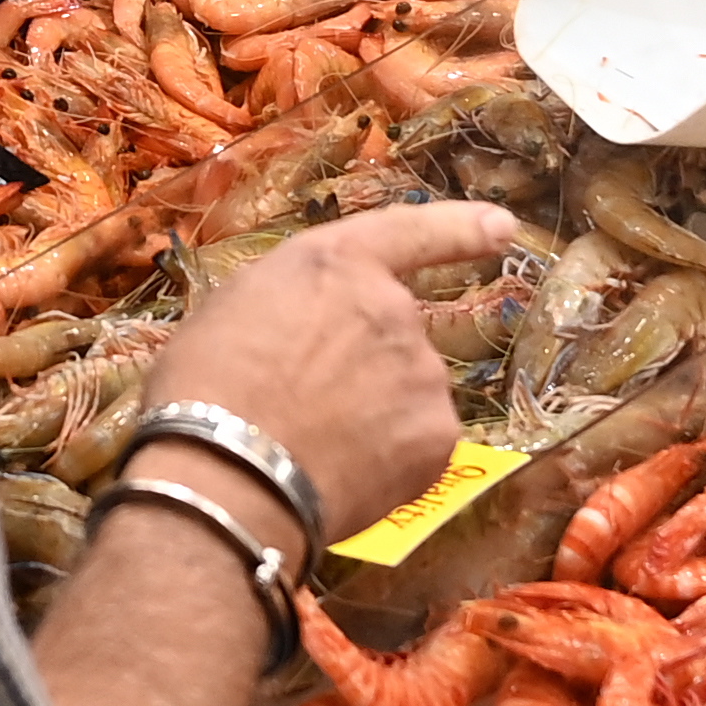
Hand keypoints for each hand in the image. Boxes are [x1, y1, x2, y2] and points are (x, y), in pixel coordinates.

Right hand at [148, 198, 513, 542]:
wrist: (228, 473)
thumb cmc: (204, 388)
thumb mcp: (232, 311)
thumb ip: (292, 304)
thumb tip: (305, 328)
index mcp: (337, 264)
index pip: (411, 232)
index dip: (459, 228)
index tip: (501, 228)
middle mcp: (393, 308)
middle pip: (395, 332)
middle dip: (364, 365)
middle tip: (307, 406)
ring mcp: (423, 372)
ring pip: (407, 393)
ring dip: (375, 415)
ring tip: (314, 449)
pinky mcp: (438, 436)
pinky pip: (416, 445)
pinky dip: (388, 462)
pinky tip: (343, 477)